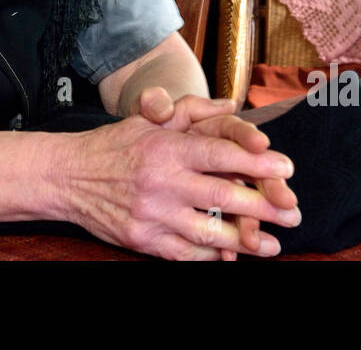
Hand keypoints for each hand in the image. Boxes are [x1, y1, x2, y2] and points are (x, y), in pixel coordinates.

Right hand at [56, 113, 297, 260]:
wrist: (67, 177)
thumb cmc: (113, 145)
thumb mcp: (148, 120)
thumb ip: (191, 111)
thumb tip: (231, 103)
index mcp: (166, 148)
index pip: (220, 154)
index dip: (257, 163)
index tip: (287, 168)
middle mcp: (161, 181)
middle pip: (223, 195)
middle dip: (264, 206)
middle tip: (293, 212)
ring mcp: (152, 215)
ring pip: (209, 232)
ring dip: (246, 241)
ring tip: (273, 245)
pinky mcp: (143, 240)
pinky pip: (185, 254)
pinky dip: (212, 257)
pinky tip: (232, 256)